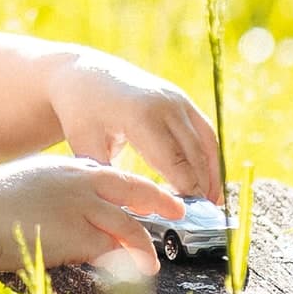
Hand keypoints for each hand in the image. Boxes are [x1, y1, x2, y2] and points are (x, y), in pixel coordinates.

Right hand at [0, 155, 179, 277]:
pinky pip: (114, 250)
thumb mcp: (21, 188)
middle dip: (159, 200)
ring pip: (129, 225)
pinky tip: (134, 274)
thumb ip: (46, 197)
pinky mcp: (79, 234)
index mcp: (62, 167)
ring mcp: (81, 206)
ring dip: (144, 246)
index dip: (132, 186)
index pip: (108, 174)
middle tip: (177, 209)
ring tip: (151, 265)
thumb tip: (55, 218)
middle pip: (132, 188)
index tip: (145, 195)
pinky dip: (127, 263)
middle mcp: (77, 181)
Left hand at [47, 48, 222, 206]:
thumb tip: (128, 210)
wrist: (85, 73)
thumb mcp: (85, 145)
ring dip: (211, 173)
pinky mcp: (181, 98)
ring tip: (211, 204)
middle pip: (193, 155)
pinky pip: (204, 132)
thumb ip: (108, 177)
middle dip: (200, 187)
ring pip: (205, 143)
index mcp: (140, 116)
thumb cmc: (81, 112)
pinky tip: (208, 181)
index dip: (185, 191)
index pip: (173, 162)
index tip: (189, 217)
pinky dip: (209, 157)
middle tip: (203, 220)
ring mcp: (176, 98)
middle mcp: (165, 104)